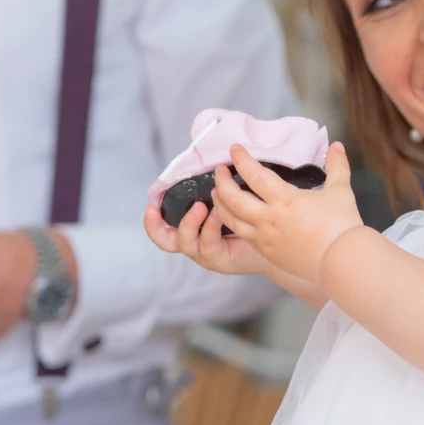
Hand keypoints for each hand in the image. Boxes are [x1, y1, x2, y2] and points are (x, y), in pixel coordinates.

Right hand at [144, 198, 272, 276]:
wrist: (274, 244)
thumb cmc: (250, 220)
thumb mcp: (227, 203)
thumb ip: (214, 190)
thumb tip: (212, 164)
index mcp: (192, 231)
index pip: (163, 231)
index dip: (152, 222)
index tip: (149, 206)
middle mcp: (194, 244)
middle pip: (166, 241)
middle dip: (157, 226)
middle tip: (156, 210)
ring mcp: (205, 254)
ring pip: (186, 242)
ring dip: (190, 222)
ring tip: (201, 206)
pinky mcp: (219, 260)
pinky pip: (209, 244)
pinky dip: (210, 227)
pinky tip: (219, 213)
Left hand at [211, 143, 362, 283]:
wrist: (341, 263)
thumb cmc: (341, 226)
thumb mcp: (340, 190)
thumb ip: (336, 166)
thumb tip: (336, 146)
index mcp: (284, 200)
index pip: (254, 175)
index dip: (241, 160)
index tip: (234, 150)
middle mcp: (268, 219)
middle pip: (233, 198)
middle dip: (222, 182)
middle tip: (219, 171)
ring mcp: (265, 239)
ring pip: (232, 220)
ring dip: (221, 205)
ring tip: (217, 194)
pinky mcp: (268, 253)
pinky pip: (244, 237)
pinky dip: (233, 225)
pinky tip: (235, 219)